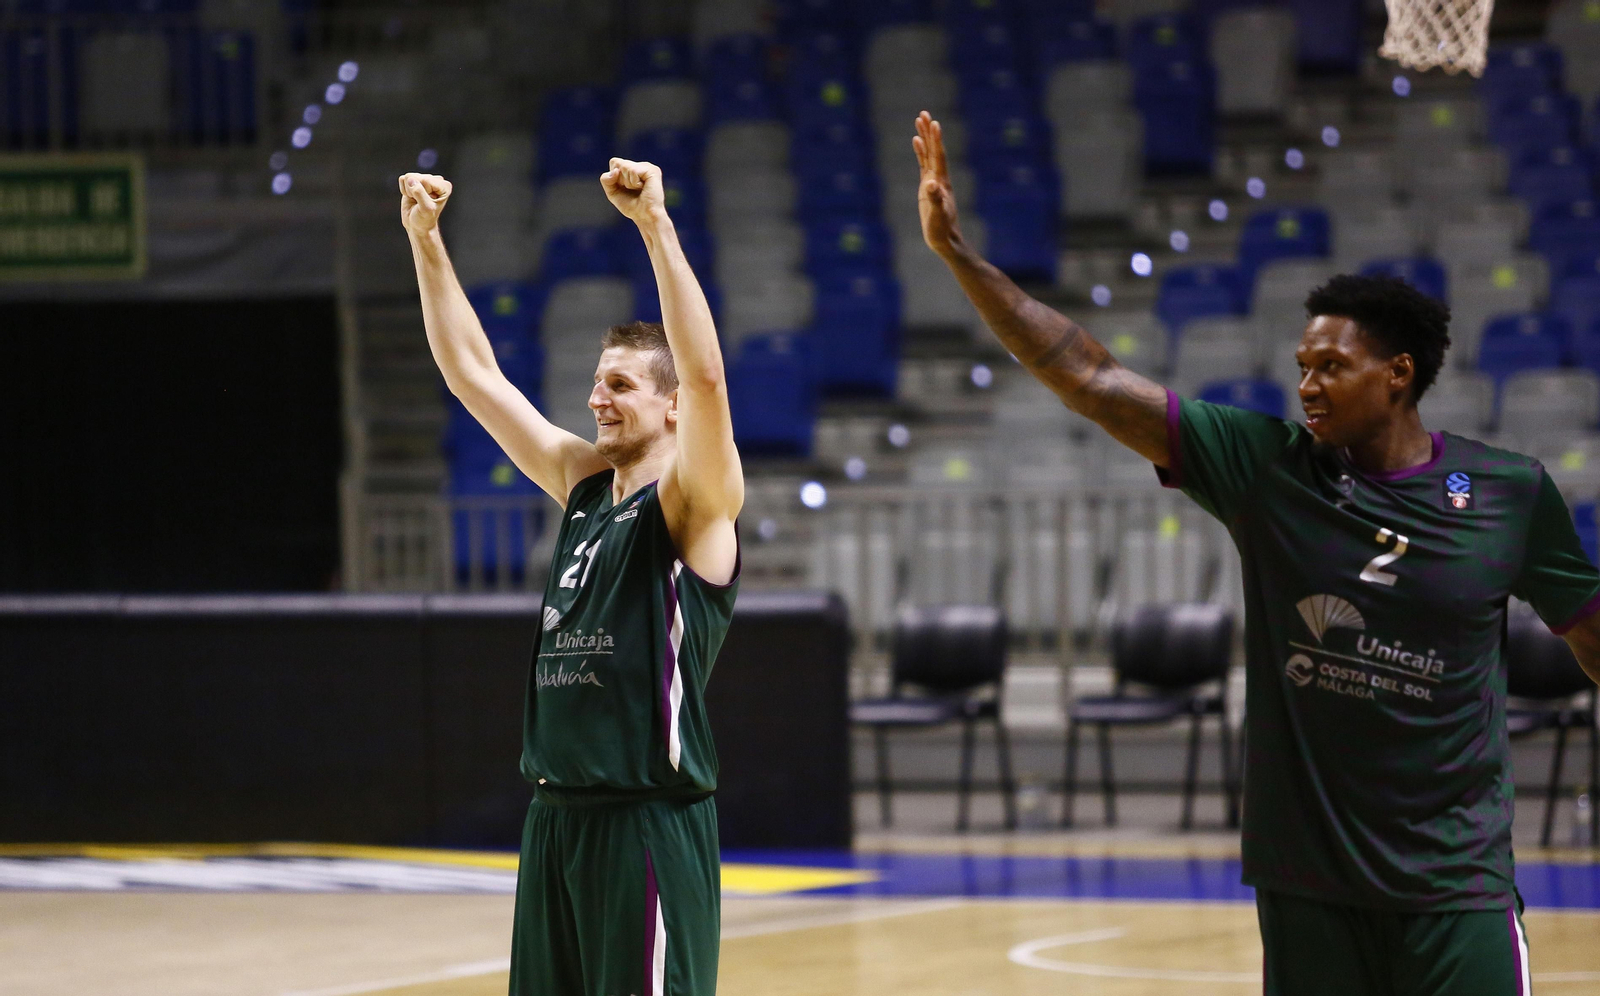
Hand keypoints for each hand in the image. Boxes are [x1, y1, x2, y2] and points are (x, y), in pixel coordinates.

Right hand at [399, 172, 450, 237]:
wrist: (418, 225)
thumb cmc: (425, 219)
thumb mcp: (425, 209)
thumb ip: (419, 193)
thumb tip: (410, 180)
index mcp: (444, 186)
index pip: (425, 181)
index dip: (422, 193)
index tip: (425, 203)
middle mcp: (436, 180)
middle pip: (416, 177)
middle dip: (414, 192)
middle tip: (419, 203)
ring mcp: (424, 179)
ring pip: (408, 177)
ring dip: (409, 191)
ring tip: (416, 200)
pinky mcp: (414, 180)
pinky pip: (402, 179)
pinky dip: (404, 190)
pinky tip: (411, 197)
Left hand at [601, 158, 666, 224]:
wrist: (644, 217)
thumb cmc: (631, 206)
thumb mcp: (612, 192)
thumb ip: (606, 179)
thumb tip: (616, 171)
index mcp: (632, 168)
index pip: (614, 162)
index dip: (614, 177)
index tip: (624, 188)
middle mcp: (640, 165)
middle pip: (617, 163)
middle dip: (620, 180)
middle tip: (632, 190)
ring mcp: (646, 166)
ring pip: (624, 166)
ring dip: (628, 182)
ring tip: (638, 189)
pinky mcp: (652, 170)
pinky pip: (633, 171)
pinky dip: (634, 182)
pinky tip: (643, 188)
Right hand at [912, 111, 964, 258]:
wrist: (944, 240)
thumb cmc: (941, 230)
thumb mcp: (937, 216)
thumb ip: (935, 200)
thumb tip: (930, 184)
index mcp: (941, 182)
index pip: (939, 157)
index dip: (936, 140)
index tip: (933, 122)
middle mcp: (938, 178)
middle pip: (934, 149)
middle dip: (929, 131)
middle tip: (923, 113)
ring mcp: (933, 181)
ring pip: (928, 154)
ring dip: (925, 137)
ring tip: (919, 119)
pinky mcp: (927, 187)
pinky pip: (923, 164)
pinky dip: (920, 151)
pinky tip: (916, 141)